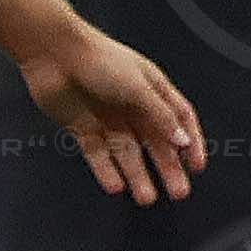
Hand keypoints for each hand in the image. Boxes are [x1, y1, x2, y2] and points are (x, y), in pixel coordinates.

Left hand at [22, 32, 205, 203]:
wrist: (54, 53)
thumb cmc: (97, 58)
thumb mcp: (139, 87)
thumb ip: (161, 116)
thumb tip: (182, 139)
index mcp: (152, 90)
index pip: (179, 120)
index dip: (190, 142)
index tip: (197, 166)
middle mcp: (132, 106)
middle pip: (155, 143)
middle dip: (168, 168)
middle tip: (178, 192)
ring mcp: (108, 118)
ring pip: (128, 154)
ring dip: (138, 176)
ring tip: (146, 197)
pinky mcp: (84, 127)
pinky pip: (99, 155)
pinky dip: (107, 171)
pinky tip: (115, 185)